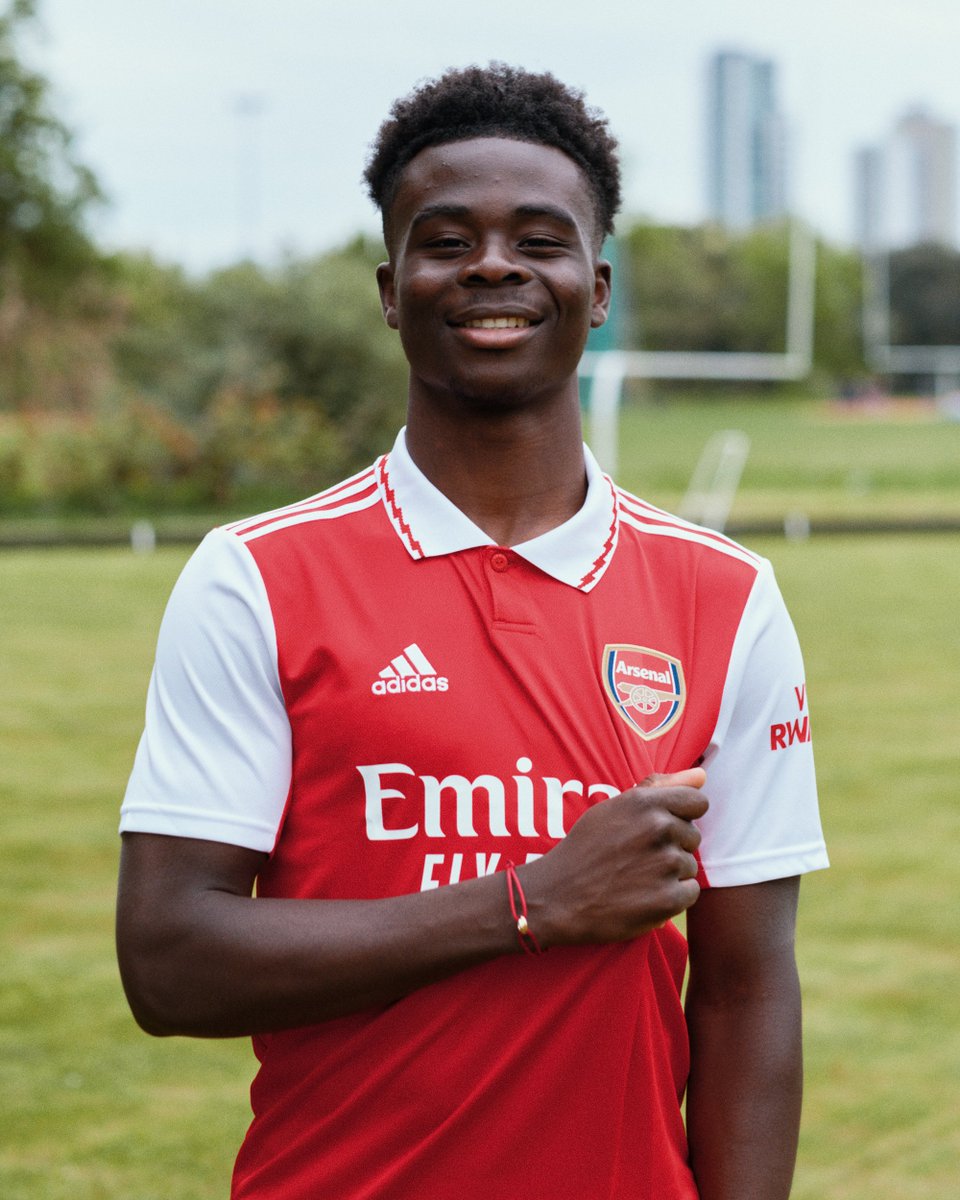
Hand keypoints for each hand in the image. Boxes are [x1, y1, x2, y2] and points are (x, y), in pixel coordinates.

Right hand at [520, 769, 707, 947]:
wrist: (557, 897)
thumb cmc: (585, 849)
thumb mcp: (614, 808)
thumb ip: (660, 787)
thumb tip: (702, 775)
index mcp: (645, 802)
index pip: (697, 802)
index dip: (681, 816)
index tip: (658, 830)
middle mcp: (658, 828)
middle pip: (693, 836)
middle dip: (672, 846)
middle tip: (637, 857)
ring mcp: (664, 864)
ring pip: (690, 866)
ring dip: (670, 874)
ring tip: (636, 878)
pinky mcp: (667, 899)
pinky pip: (690, 893)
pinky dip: (671, 898)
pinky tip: (643, 896)